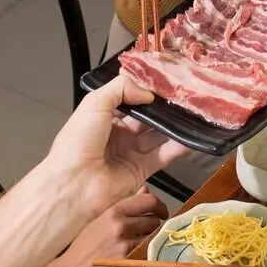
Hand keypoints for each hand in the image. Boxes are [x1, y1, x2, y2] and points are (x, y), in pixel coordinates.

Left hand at [42, 78, 187, 226]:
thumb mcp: (95, 103)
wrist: (74, 183)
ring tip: (193, 113)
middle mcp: (118, 135)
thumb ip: (121, 88)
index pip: (129, 100)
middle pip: (147, 119)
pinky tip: (191, 136)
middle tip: (183, 97)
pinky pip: (164, 155)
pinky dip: (178, 147)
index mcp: (103, 118)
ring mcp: (130, 153)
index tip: (165, 83)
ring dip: (174, 126)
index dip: (145, 92)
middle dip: (163, 109)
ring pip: (158, 136)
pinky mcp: (142, 170)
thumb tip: (148, 93)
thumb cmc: (78, 142)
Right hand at [51, 188, 171, 266]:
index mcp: (113, 212)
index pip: (148, 201)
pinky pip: (148, 255)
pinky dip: (146, 255)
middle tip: (144, 233)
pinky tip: (136, 259)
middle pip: (154, 220)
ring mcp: (126, 246)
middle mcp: (121, 226)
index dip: (159, 205)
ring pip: (153, 238)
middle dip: (152, 226)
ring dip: (149, 241)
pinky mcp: (128, 264)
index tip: (161, 212)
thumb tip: (146, 191)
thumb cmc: (82, 248)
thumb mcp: (99, 221)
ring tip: (136, 246)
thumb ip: (124, 207)